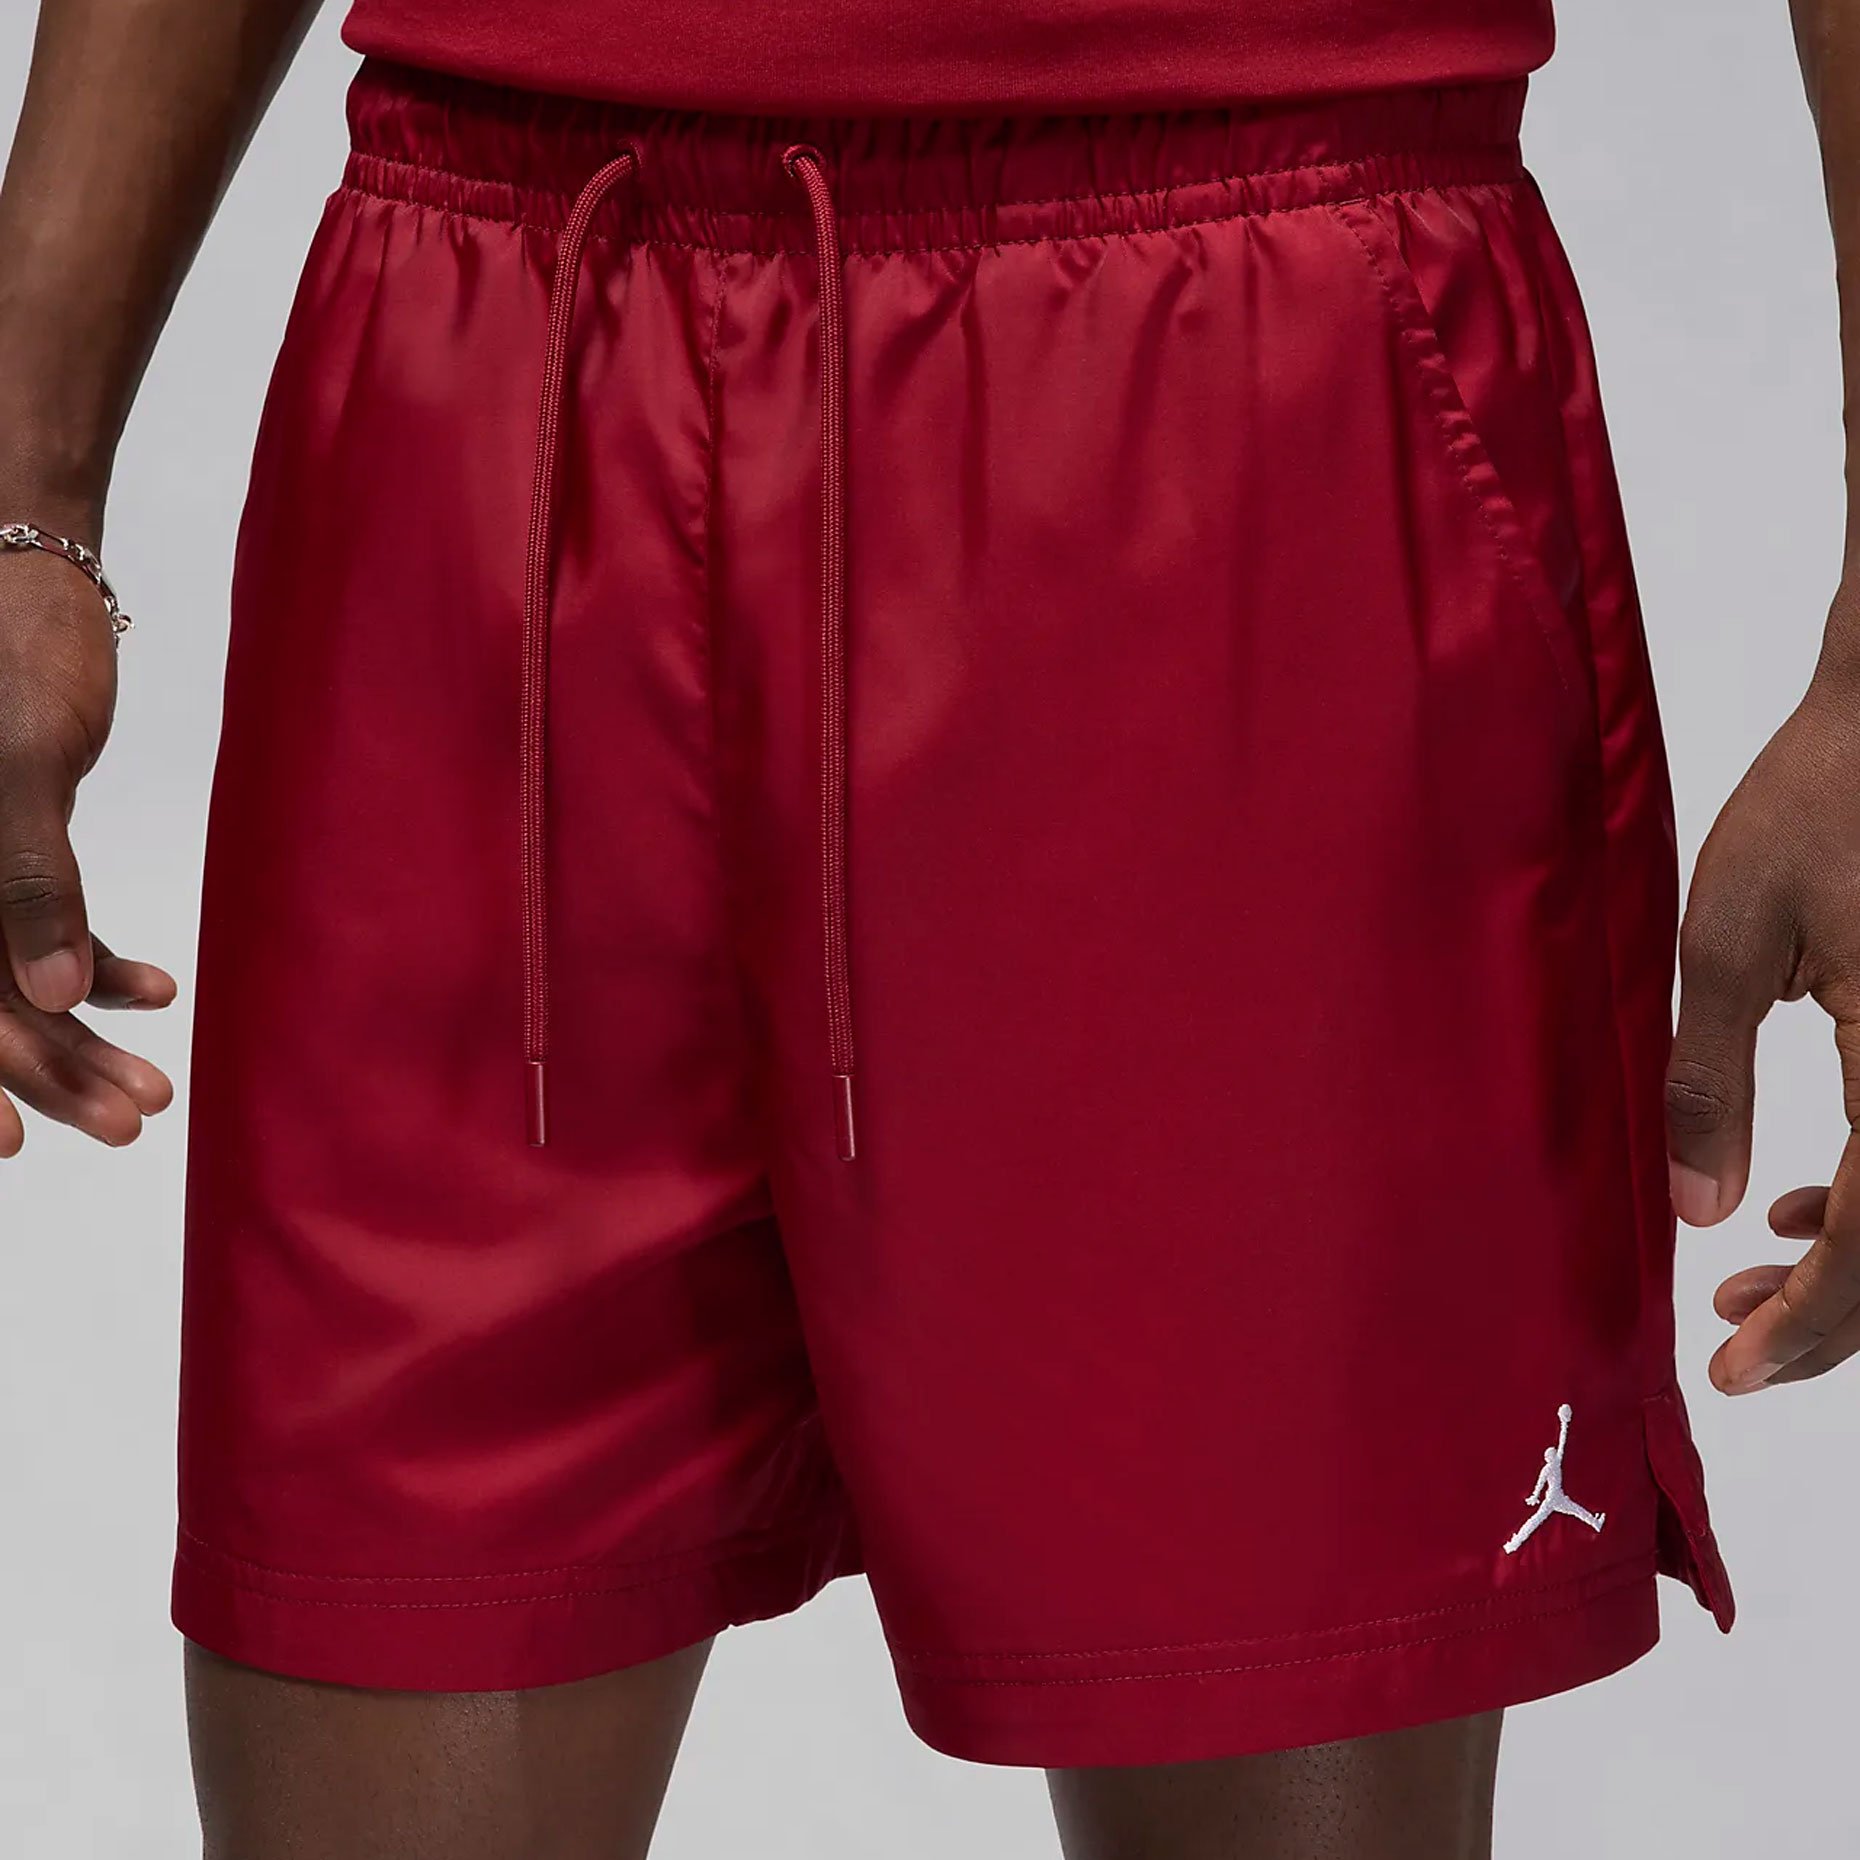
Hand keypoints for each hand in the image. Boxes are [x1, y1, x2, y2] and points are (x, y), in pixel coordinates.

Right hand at [0, 532, 172, 1153]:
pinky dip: (100, 964)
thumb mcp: (20, 765)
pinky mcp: (8, 846)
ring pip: (16, 982)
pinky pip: (44, 928)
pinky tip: (160, 991)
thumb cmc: (16, 648)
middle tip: (134, 1120)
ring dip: (84, 1036)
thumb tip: (49, 994)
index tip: (11, 1144)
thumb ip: (28, 878)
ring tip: (158, 1089)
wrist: (32, 571)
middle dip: (48, 1072)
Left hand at [1667, 664, 1859, 1391]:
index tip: (1733, 1373)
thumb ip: (1708, 1079)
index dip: (1813, 1327)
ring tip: (1753, 1282)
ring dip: (1856, 1265)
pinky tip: (1801, 1202)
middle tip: (1733, 1341)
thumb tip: (1699, 1213)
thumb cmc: (1821, 799)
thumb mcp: (1729, 938)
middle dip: (1835, 1317)